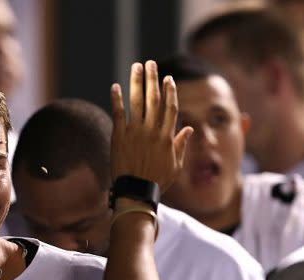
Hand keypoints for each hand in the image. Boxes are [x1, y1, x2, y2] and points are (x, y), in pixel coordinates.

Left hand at [110, 60, 192, 191]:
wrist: (136, 192)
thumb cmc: (157, 181)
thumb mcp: (175, 165)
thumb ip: (180, 145)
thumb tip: (188, 130)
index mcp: (166, 136)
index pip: (170, 107)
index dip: (169, 91)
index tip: (168, 78)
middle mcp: (151, 130)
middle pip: (153, 99)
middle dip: (152, 79)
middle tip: (150, 63)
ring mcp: (135, 133)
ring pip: (137, 102)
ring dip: (136, 82)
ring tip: (136, 67)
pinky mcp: (119, 137)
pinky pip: (118, 114)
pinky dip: (116, 99)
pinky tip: (115, 86)